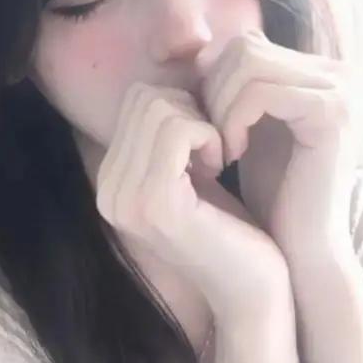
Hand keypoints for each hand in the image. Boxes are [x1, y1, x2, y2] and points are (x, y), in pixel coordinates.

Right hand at [94, 81, 291, 317]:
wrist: (254, 288)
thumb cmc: (231, 226)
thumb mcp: (190, 171)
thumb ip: (170, 131)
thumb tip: (174, 74)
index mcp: (112, 181)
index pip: (135, 101)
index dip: (180, 105)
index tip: (206, 140)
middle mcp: (107, 191)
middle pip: (143, 98)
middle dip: (189, 108)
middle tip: (214, 146)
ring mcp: (126, 199)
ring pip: (157, 108)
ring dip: (200, 121)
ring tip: (217, 156)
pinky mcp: (155, 203)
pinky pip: (176, 129)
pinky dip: (207, 133)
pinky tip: (221, 162)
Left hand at [199, 27, 359, 263]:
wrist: (301, 247)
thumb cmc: (272, 193)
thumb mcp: (246, 128)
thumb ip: (232, 88)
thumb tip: (201, 53)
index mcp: (315, 73)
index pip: (245, 44)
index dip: (213, 81)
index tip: (204, 126)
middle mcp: (334, 73)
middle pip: (244, 47)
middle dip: (213, 92)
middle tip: (208, 139)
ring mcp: (337, 90)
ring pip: (248, 62)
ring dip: (219, 107)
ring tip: (219, 149)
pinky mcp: (331, 113)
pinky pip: (260, 92)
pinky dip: (233, 120)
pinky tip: (231, 154)